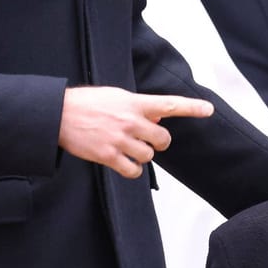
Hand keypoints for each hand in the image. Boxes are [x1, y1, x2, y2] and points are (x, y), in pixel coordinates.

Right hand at [58, 87, 211, 178]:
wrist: (58, 114)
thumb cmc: (88, 103)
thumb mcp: (116, 97)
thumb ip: (138, 107)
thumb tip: (157, 119)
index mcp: (135, 103)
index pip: (170, 104)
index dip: (192, 107)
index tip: (209, 110)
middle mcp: (131, 121)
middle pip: (163, 139)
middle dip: (159, 141)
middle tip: (148, 139)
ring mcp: (120, 139)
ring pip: (149, 155)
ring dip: (142, 154)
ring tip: (128, 147)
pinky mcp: (108, 156)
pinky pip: (133, 170)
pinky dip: (132, 169)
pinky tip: (124, 162)